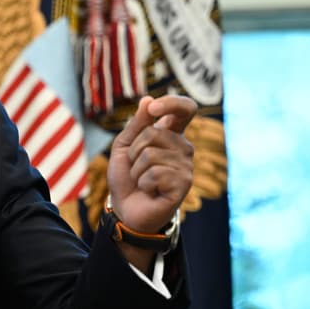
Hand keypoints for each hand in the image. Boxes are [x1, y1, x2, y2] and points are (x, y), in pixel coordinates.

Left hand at [107, 94, 195, 235]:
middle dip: (134, 150)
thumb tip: (148, 99)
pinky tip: (149, 190)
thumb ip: (136, 124)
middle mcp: (183, 147)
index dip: (171, 103)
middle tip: (135, 166)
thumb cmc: (126, 177)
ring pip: (151, 154)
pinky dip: (143, 182)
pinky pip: (155, 173)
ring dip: (136, 169)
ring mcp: (186, 165)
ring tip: (142, 180)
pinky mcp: (184, 183)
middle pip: (154, 132)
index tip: (152, 108)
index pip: (185, 109)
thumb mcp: (124, 146)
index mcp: (172, 134)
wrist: (125, 209)